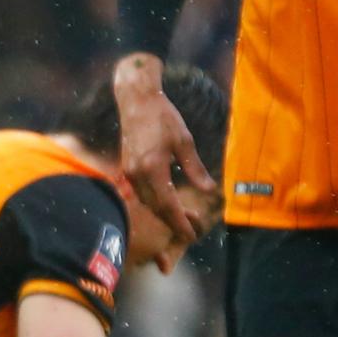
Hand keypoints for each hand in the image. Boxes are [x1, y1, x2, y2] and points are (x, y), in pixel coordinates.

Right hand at [113, 57, 215, 242]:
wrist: (136, 101)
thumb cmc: (163, 117)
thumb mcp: (185, 141)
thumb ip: (196, 168)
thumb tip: (209, 190)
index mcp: (153, 168)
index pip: (168, 205)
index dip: (180, 223)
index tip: (192, 235)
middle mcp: (138, 175)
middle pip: (157, 208)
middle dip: (174, 222)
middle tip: (194, 229)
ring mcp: (130, 172)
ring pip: (148, 203)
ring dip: (165, 213)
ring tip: (185, 216)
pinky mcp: (127, 168)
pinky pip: (142, 193)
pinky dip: (156, 202)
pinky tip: (168, 201)